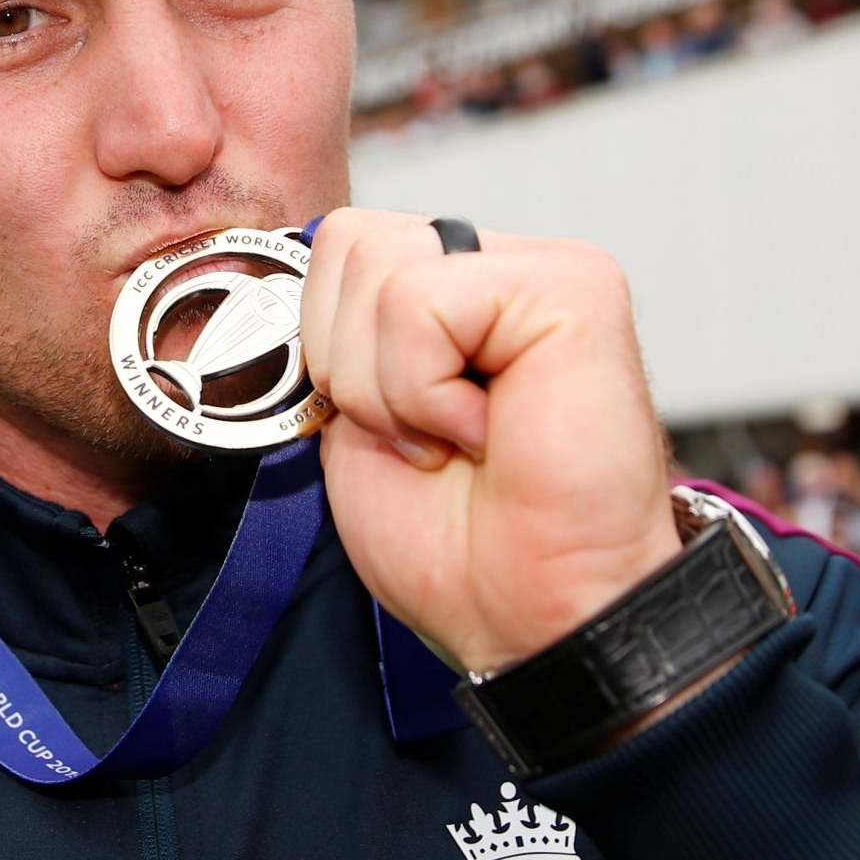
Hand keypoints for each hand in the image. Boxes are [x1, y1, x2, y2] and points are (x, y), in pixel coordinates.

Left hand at [301, 208, 679, 676]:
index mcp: (451, 291)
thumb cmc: (457, 546)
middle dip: (351, 366)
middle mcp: (499, 267)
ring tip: (457, 438)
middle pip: (349, 241)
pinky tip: (487, 434)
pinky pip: (424, 300)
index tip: (384, 429)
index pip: (339, 244)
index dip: (326, 345)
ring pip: (380, 267)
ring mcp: (542, 269)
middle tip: (423, 438)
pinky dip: (427, 392)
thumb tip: (286, 276)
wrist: (529, 618)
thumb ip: (335, 338)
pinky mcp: (573, 288)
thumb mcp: (352, 423)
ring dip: (391, 387)